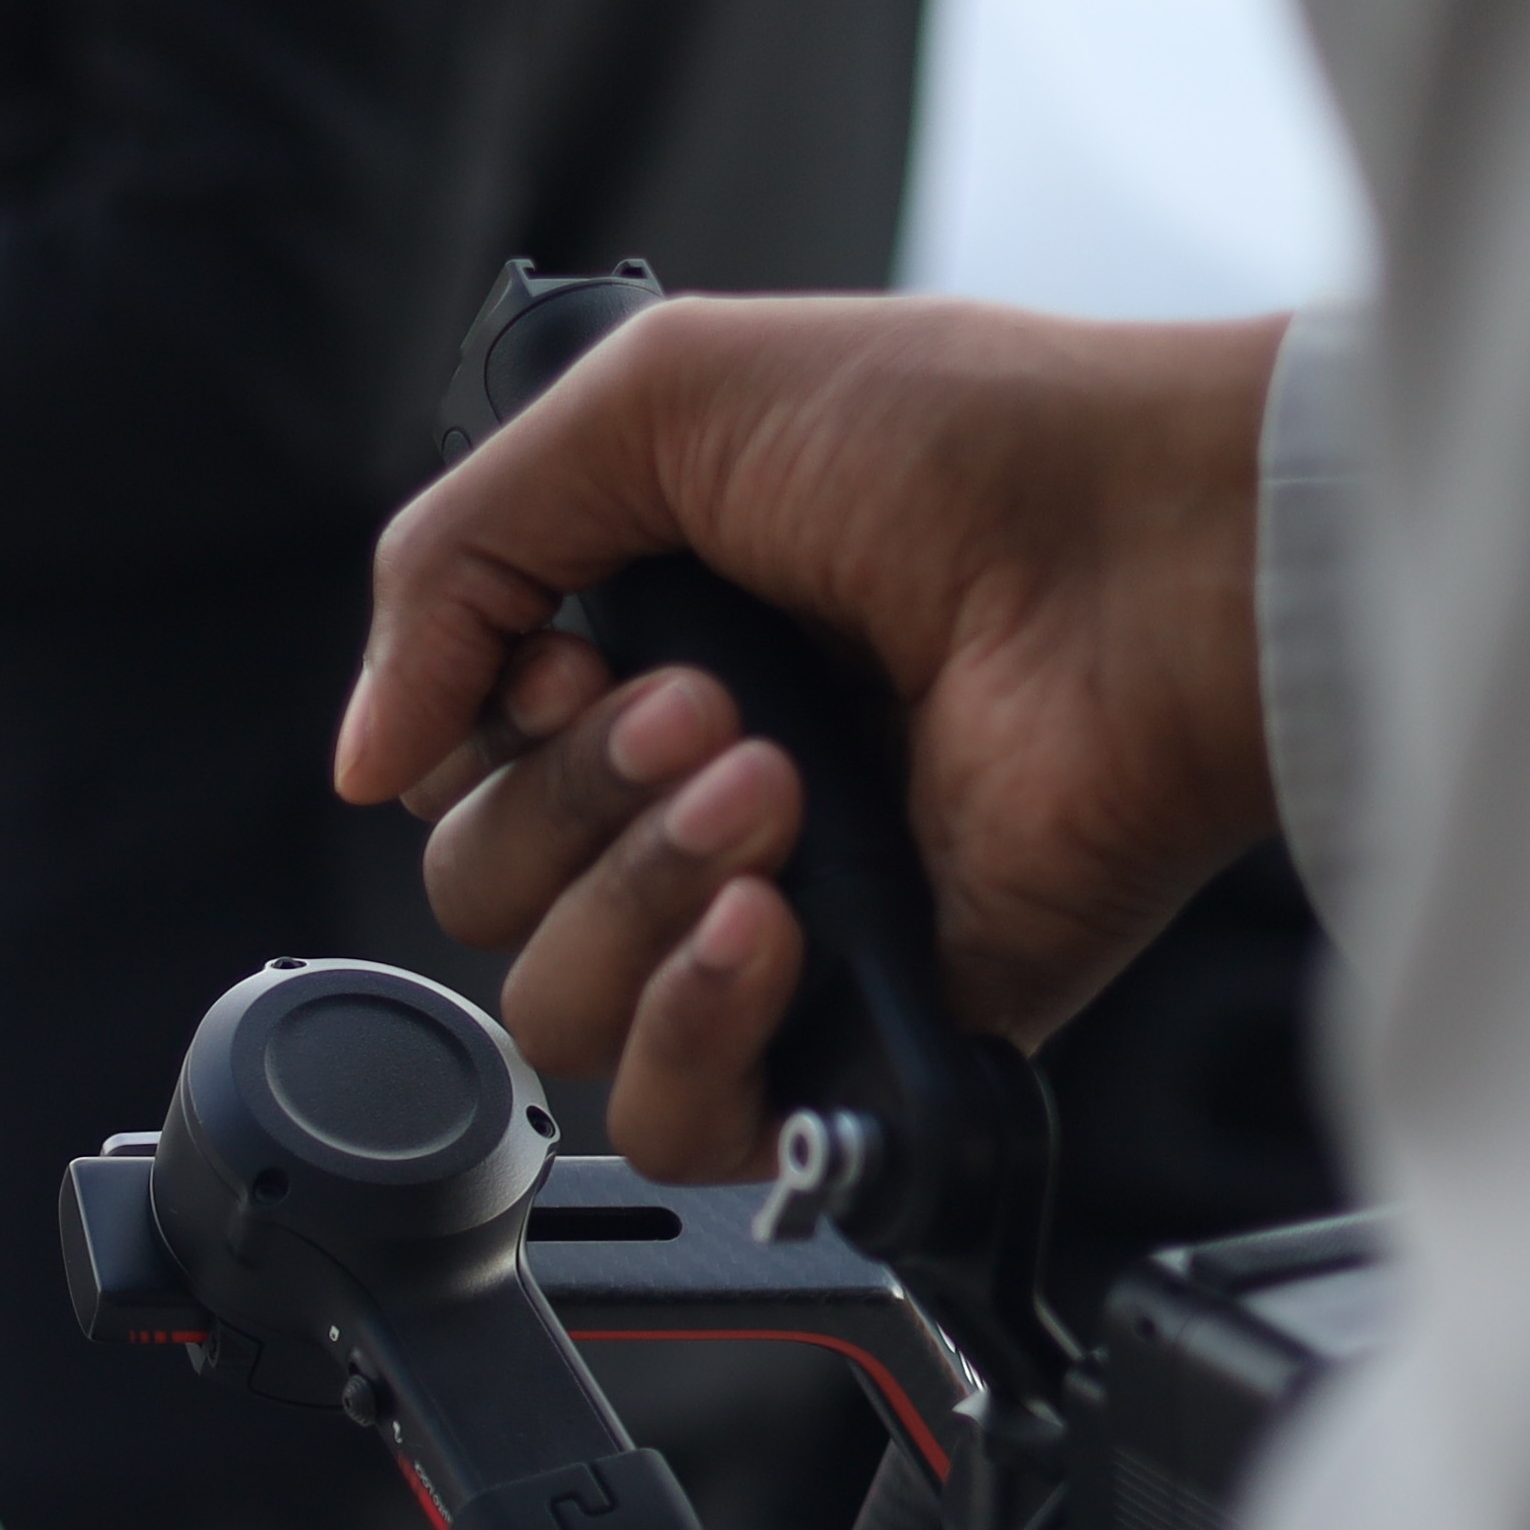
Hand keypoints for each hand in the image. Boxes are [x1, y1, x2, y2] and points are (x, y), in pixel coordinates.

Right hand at [341, 298, 1288, 1181]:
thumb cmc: (975, 448)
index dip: (482, 732)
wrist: (1162, 560)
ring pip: (553, 1014)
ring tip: (779, 797)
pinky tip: (768, 934)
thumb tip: (367, 756)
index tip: (585, 653)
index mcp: (643, 662)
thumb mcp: (658, 401)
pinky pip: (677, 1128)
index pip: (455, 776)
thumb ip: (453, 556)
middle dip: (572, 803)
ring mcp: (775, 932)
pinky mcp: (857, 1042)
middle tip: (723, 711)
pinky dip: (687, 1033)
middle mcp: (695, 804)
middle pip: (480, 898)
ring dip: (634, 898)